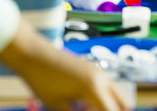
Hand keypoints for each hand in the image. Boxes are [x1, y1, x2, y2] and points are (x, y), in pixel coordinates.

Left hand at [0, 22, 131, 109]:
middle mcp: (101, 78)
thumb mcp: (57, 106)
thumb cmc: (42, 79)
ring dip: (109, 105)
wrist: (32, 53)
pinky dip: (102, 97)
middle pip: (124, 102)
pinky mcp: (92, 68)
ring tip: (88, 110)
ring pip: (116, 93)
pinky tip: (84, 104)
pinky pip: (106, 86)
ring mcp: (98, 71)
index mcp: (94, 88)